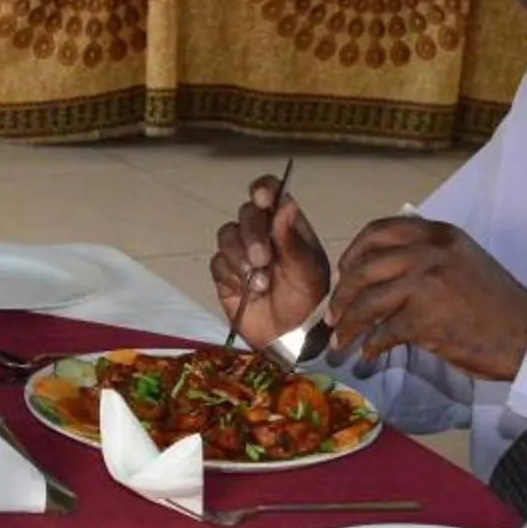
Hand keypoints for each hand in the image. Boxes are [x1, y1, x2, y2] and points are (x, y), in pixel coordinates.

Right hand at [210, 176, 329, 346]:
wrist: (291, 337)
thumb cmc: (308, 301)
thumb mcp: (307, 272)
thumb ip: (292, 241)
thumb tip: (284, 205)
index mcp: (287, 225)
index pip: (271, 192)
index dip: (263, 190)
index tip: (262, 199)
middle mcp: (263, 233)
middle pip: (246, 214)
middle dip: (252, 235)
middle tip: (262, 260)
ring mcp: (241, 252)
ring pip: (227, 236)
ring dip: (240, 257)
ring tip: (259, 283)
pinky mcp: (225, 274)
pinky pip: (218, 263)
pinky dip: (232, 276)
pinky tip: (248, 291)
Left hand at [326, 216, 526, 380]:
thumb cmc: (495, 304)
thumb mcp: (462, 260)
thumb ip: (425, 256)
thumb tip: (375, 273)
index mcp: (438, 234)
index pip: (378, 231)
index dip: (352, 253)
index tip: (343, 273)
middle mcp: (430, 252)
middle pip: (363, 268)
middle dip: (341, 295)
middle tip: (334, 314)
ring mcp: (426, 283)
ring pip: (366, 301)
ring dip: (348, 324)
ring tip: (342, 340)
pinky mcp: (425, 318)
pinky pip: (382, 333)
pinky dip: (370, 347)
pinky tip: (369, 356)